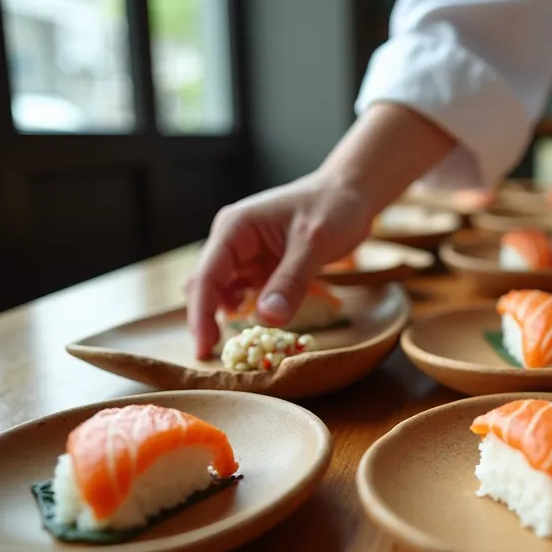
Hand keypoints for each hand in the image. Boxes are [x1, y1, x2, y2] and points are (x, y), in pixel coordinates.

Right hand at [185, 173, 368, 357]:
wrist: (351, 193)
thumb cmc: (333, 207)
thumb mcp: (314, 243)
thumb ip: (291, 280)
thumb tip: (267, 318)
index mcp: (235, 228)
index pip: (206, 276)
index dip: (201, 314)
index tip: (204, 349)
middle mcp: (233, 240)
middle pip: (207, 286)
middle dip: (207, 319)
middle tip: (215, 357)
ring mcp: (246, 254)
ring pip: (223, 292)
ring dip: (226, 317)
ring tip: (240, 345)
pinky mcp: (262, 266)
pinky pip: (247, 294)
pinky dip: (249, 311)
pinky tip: (260, 324)